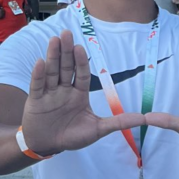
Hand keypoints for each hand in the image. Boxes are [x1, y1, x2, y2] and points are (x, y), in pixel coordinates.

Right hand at [21, 30, 145, 155]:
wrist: (47, 146)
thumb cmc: (72, 136)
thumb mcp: (97, 130)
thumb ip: (118, 122)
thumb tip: (143, 118)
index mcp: (78, 94)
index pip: (81, 74)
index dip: (81, 61)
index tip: (80, 46)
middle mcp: (64, 90)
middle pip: (66, 67)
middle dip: (66, 51)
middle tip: (67, 33)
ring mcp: (49, 94)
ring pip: (51, 72)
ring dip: (53, 56)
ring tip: (55, 40)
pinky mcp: (35, 101)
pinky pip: (37, 86)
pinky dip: (38, 74)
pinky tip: (40, 62)